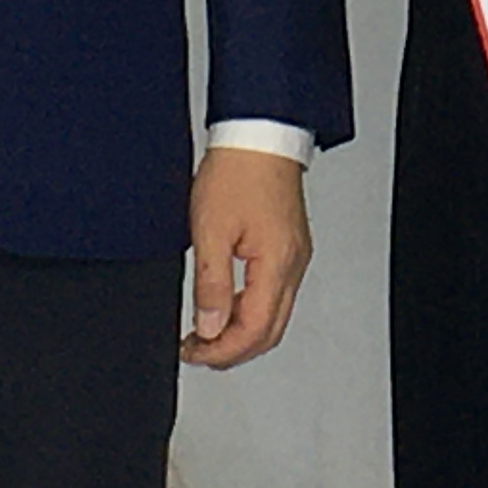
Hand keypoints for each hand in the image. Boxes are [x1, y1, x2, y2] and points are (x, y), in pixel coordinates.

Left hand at [182, 147, 311, 369]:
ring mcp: (294, 256)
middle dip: (232, 350)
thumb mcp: (210, 231)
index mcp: (277, 263)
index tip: (193, 353)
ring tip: (205, 332)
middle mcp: (293, 265)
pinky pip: (274, 294)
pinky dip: (248, 310)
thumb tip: (209, 327)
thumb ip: (211, 284)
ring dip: (240, 331)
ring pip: (273, 316)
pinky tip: (224, 305)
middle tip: (197, 352)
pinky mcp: (289, 247)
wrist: (258, 135)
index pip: (254, 330)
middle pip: (269, 331)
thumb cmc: (238, 171)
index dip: (222, 351)